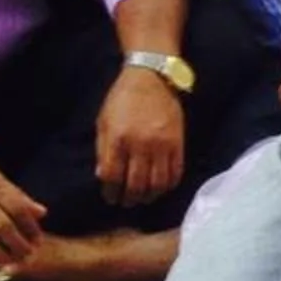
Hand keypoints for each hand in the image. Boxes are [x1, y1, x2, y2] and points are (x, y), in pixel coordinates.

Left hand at [95, 65, 185, 209]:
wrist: (152, 78)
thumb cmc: (122, 98)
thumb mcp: (104, 120)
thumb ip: (103, 149)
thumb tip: (103, 176)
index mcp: (118, 138)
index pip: (113, 176)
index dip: (111, 192)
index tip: (110, 198)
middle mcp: (141, 144)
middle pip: (136, 184)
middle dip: (130, 198)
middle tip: (127, 202)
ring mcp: (162, 146)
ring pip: (157, 183)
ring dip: (149, 196)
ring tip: (144, 198)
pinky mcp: (178, 144)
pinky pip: (175, 173)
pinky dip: (168, 185)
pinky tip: (160, 187)